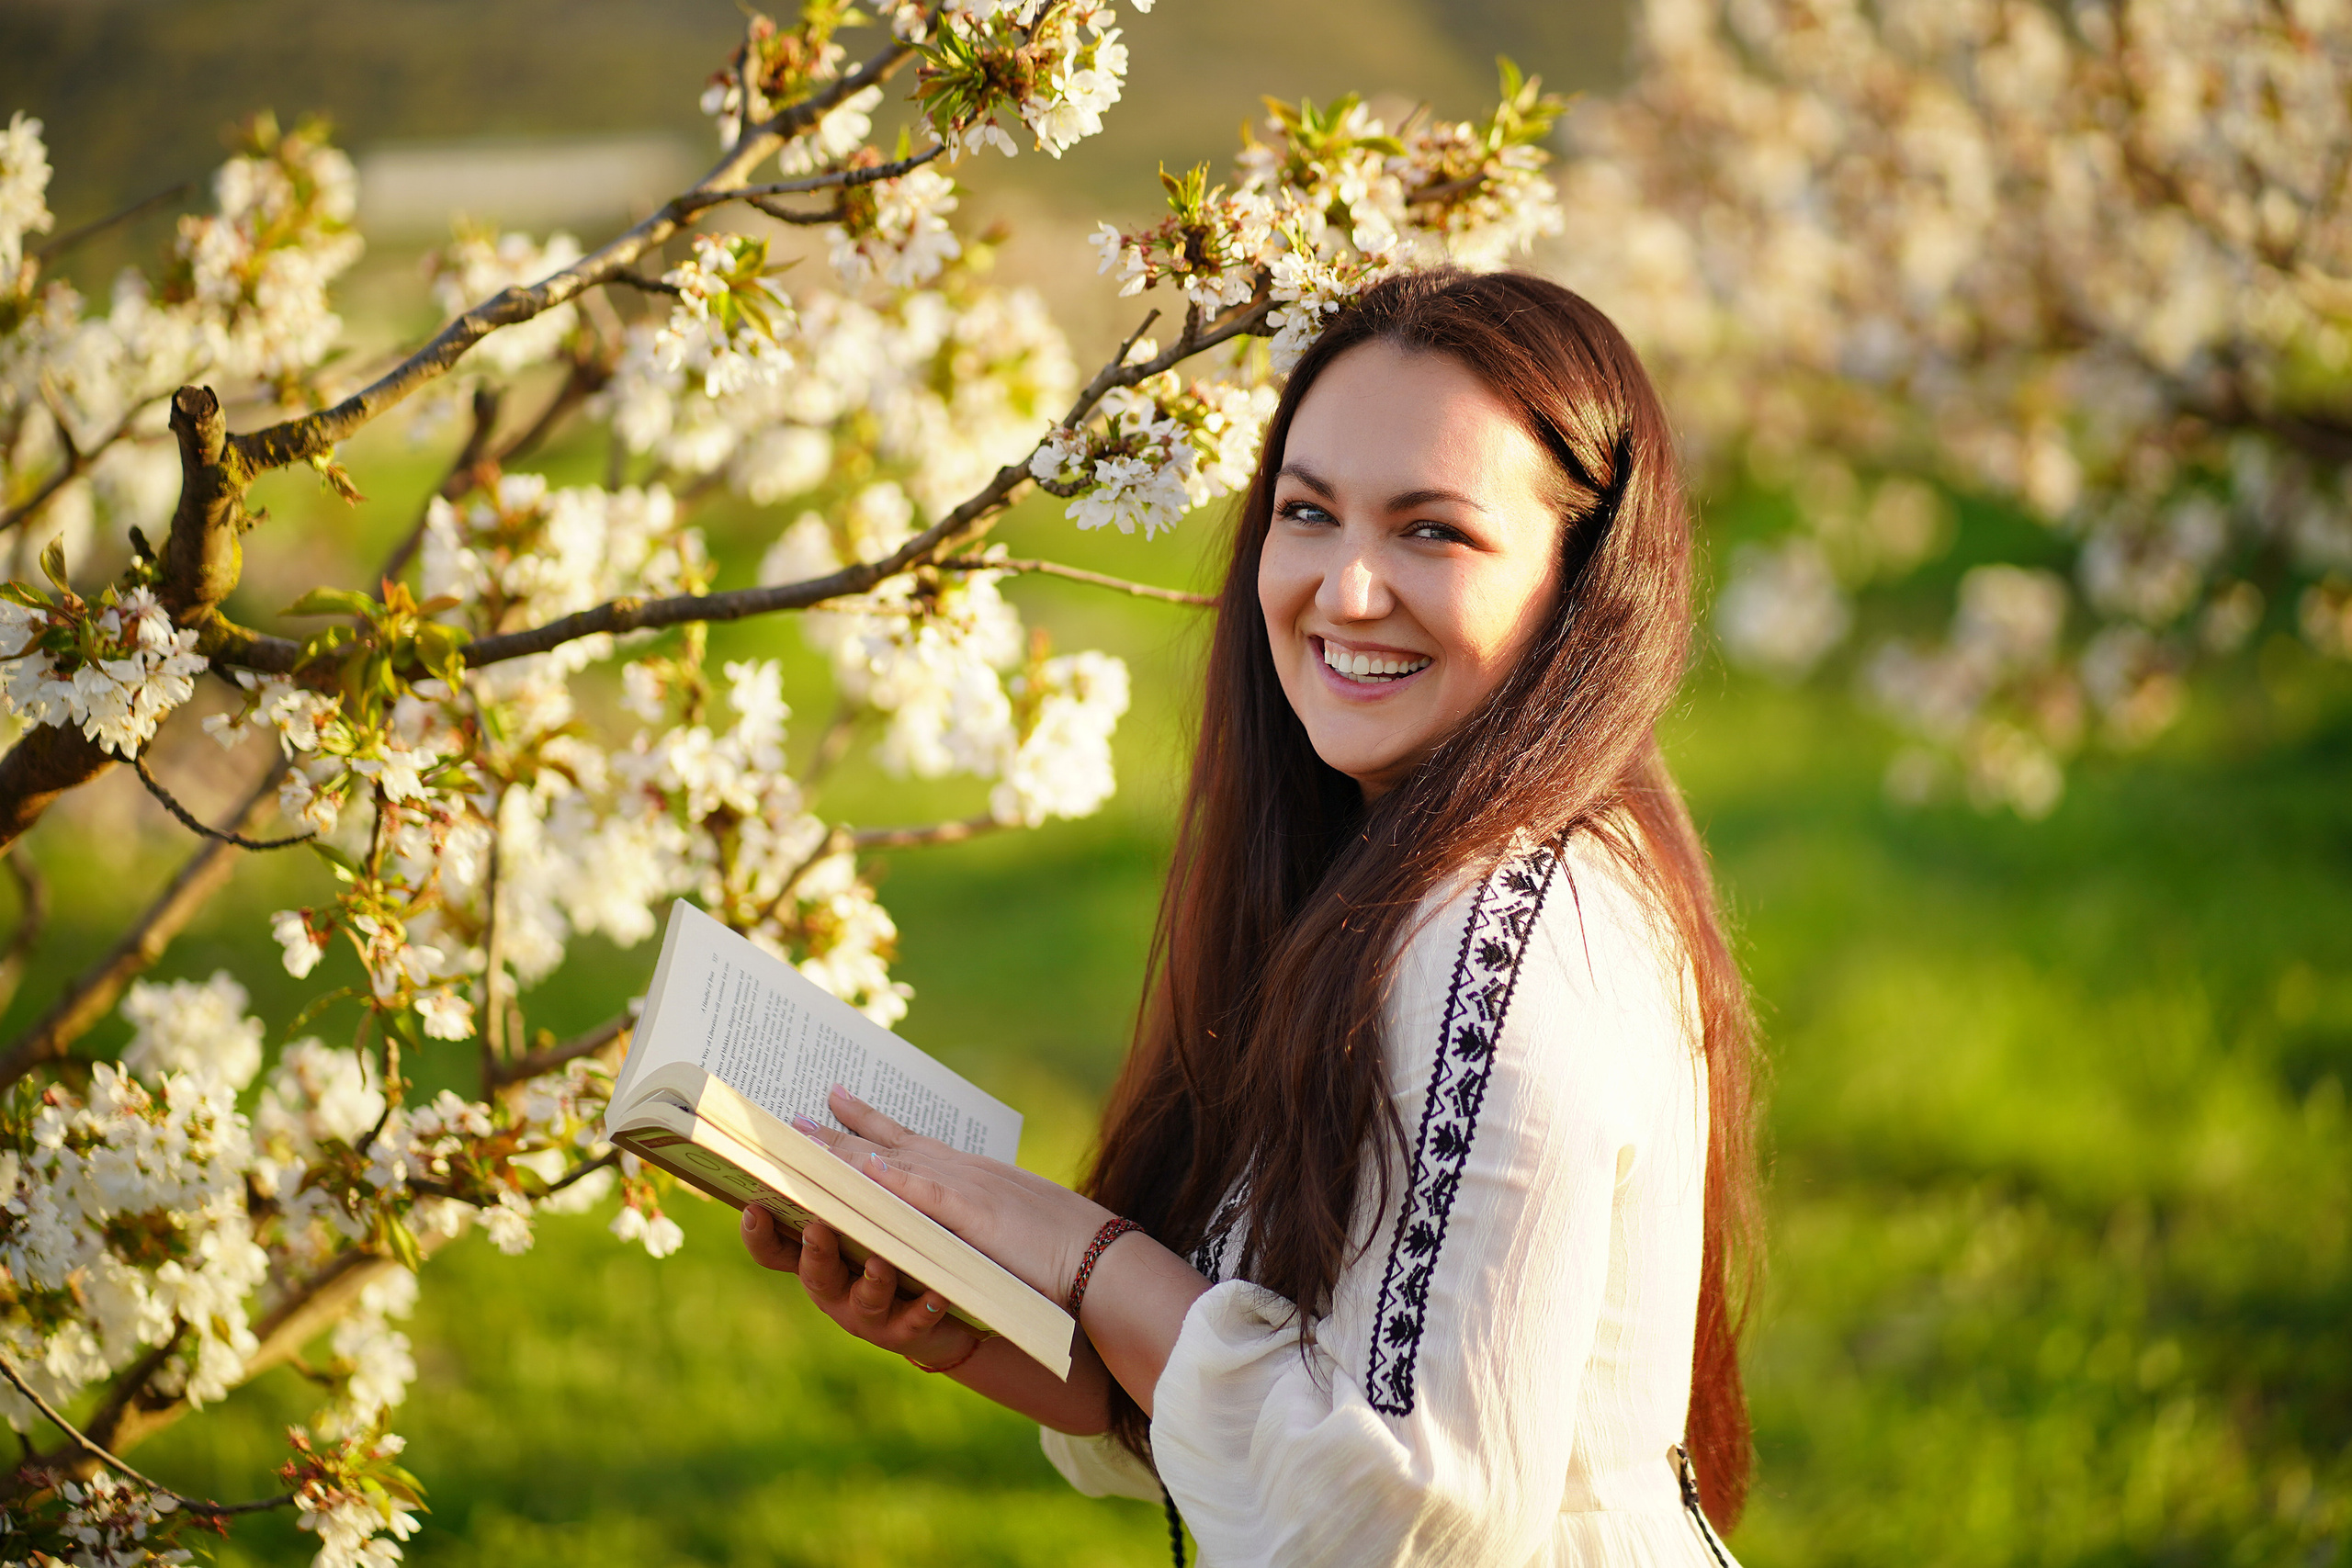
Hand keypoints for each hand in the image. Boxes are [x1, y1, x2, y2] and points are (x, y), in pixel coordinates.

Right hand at [739, 1204, 984, 1367]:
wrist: (947, 1299)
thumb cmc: (891, 1245)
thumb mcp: (864, 1209)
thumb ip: (841, 1180)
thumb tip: (809, 1117)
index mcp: (820, 1254)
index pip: (777, 1248)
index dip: (759, 1233)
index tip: (752, 1206)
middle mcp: (837, 1287)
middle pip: (814, 1274)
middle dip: (814, 1252)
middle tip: (815, 1229)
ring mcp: (872, 1312)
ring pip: (865, 1301)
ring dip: (873, 1281)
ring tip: (881, 1261)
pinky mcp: (912, 1327)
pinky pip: (916, 1322)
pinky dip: (925, 1307)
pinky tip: (937, 1294)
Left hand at [795, 1083, 1115, 1306]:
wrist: (1100, 1258)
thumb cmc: (1059, 1244)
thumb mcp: (1003, 1220)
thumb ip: (969, 1211)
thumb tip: (949, 1213)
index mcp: (966, 1175)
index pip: (905, 1141)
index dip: (865, 1121)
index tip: (833, 1097)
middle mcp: (959, 1173)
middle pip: (886, 1147)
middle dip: (835, 1133)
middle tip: (789, 1118)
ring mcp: (965, 1191)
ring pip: (895, 1164)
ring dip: (847, 1151)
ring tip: (804, 1138)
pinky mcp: (976, 1218)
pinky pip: (929, 1196)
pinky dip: (897, 1181)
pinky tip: (865, 1169)